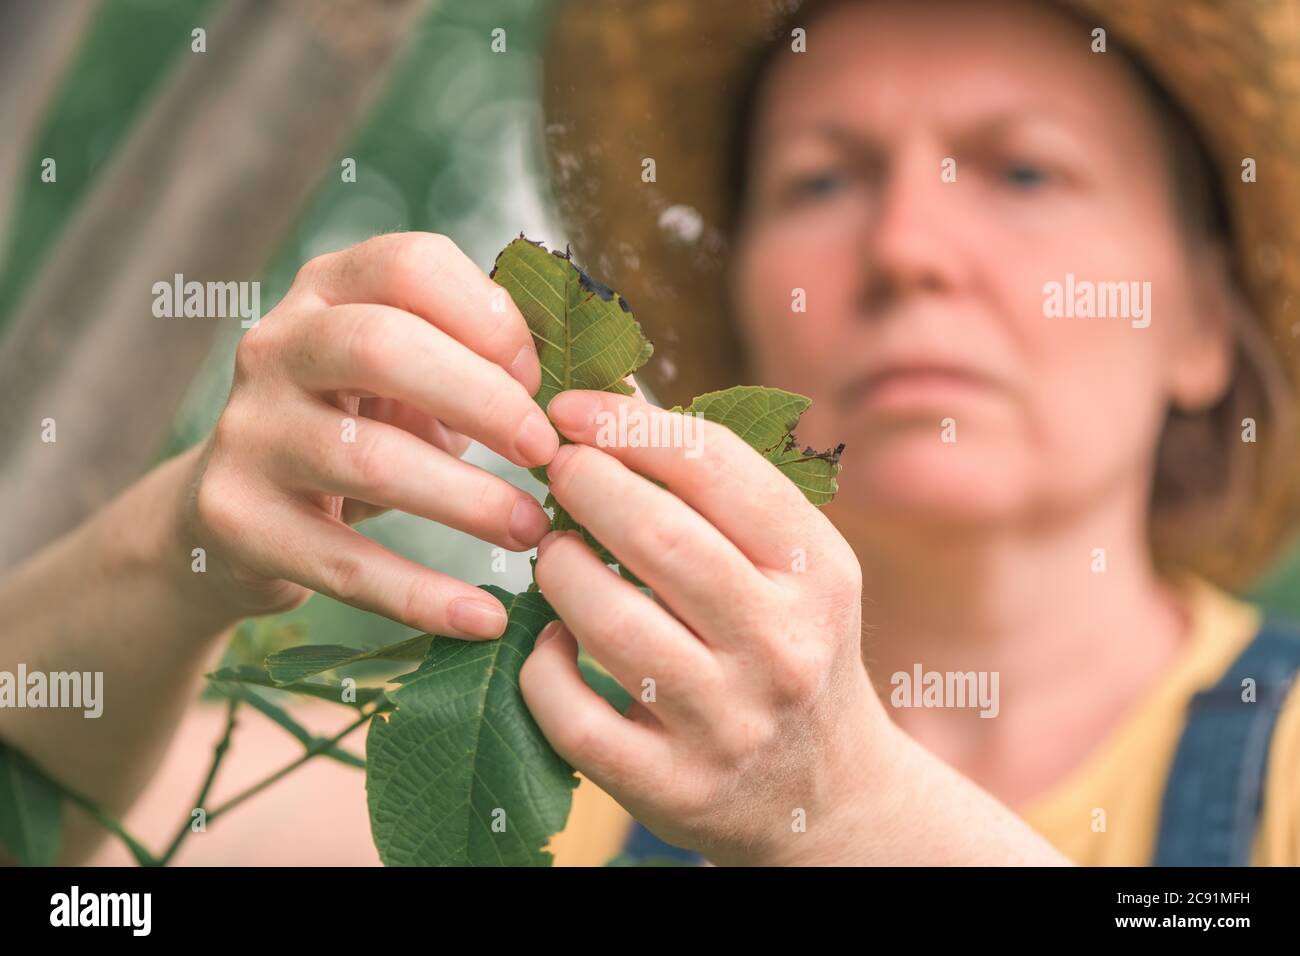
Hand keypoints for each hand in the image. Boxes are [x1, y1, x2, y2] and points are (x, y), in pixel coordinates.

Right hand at [176, 232, 558, 638]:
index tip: (541, 380)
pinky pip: (340, 563)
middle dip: (482, 399)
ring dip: (467, 501)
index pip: (410, 264)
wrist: (246, 514)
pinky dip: (419, 595)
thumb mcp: (420, 378)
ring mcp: (249, 431)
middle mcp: (277, 345)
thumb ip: (491, 365)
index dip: (490, 319)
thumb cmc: (368, 430)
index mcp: (330, 290)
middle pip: (381, 346)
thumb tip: (615, 389)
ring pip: (366, 458)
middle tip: (547, 453)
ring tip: (532, 531)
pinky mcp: (236, 520)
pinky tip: (481, 618)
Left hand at [520, 389, 897, 864]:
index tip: (571, 408)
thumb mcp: (794, 566)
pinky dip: (541, 666)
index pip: (715, 467)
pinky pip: (571, 714)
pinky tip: (552, 642)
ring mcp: (727, 724)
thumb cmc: (791, 647)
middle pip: (657, 536)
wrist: (829, 794)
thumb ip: (719, 487)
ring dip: (558, 568)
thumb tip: (614, 396)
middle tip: (556, 468)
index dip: (628, 424)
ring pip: (606, 622)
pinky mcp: (673, 787)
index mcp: (816, 573)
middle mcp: (781, 647)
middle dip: (584, 483)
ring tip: (555, 552)